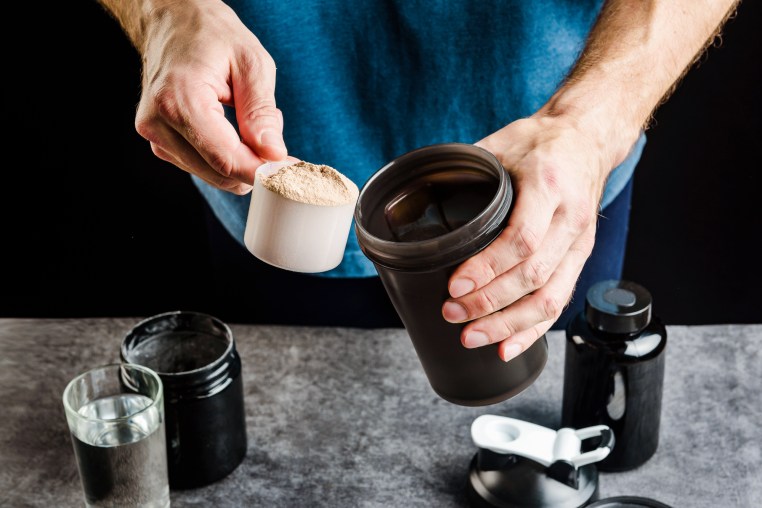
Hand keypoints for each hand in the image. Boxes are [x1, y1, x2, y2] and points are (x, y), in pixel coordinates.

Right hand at [134, 0, 286, 193]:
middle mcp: (158, 122)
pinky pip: (201, 166)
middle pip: (218, 172)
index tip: (288, 170)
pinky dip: (225, 157)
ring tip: (249, 123)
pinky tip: (232, 129)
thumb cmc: (212, 33)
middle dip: (253, 165)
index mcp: (179, 99)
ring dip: (240, 160)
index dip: (260, 171)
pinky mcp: (159, 141)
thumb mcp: (251, 63)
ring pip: (211, 174)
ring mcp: (154, 134)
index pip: (225, 159)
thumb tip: (273, 155)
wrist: (172, 19)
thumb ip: (262, 112)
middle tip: (275, 141)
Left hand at [441, 114, 616, 360]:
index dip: (487, 269)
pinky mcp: (579, 257)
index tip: (455, 286)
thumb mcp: (501, 143)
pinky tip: (508, 347)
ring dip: (510, 325)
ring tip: (473, 337)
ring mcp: (579, 242)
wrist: (587, 139)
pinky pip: (560, 301)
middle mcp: (570, 218)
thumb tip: (418, 191)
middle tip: (452, 314)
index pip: (521, 239)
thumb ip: (466, 170)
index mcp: (549, 185)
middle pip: (533, 275)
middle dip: (490, 303)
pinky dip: (533, 329)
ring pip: (550, 297)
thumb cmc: (540, 142)